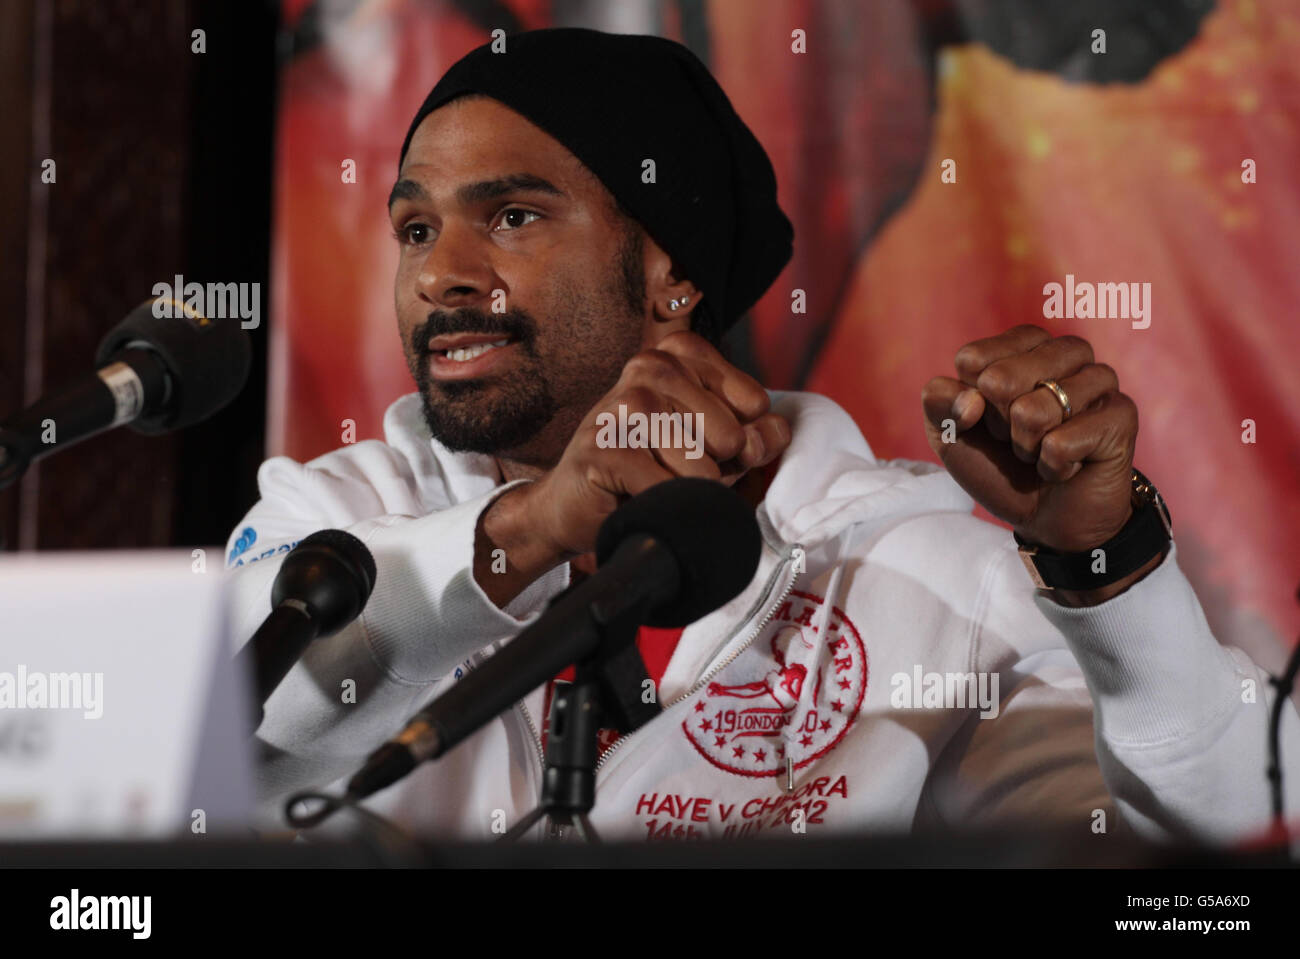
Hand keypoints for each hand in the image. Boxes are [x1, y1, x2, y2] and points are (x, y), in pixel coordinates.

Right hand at [478, 331, 789, 603]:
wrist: (574, 504)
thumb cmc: (649, 470)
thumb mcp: (710, 449)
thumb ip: (752, 438)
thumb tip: (776, 431)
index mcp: (680, 354)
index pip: (753, 402)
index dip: (738, 440)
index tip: (699, 444)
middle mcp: (651, 366)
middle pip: (731, 437)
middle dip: (713, 469)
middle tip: (670, 468)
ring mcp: (624, 404)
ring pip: (702, 467)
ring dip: (685, 492)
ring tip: (653, 482)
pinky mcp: (603, 447)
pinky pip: (667, 490)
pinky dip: (662, 508)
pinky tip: (637, 497)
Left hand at [921, 324, 1137, 554]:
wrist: (1045, 517)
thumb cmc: (999, 465)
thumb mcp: (950, 434)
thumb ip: (938, 401)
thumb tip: (971, 398)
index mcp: (1022, 345)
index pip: (973, 358)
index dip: (970, 401)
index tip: (987, 420)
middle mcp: (1065, 351)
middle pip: (1000, 380)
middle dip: (999, 425)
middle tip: (1018, 440)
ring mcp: (1099, 378)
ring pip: (1032, 411)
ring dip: (1027, 448)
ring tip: (1043, 450)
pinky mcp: (1121, 413)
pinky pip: (1061, 444)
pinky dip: (1053, 467)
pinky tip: (1068, 466)